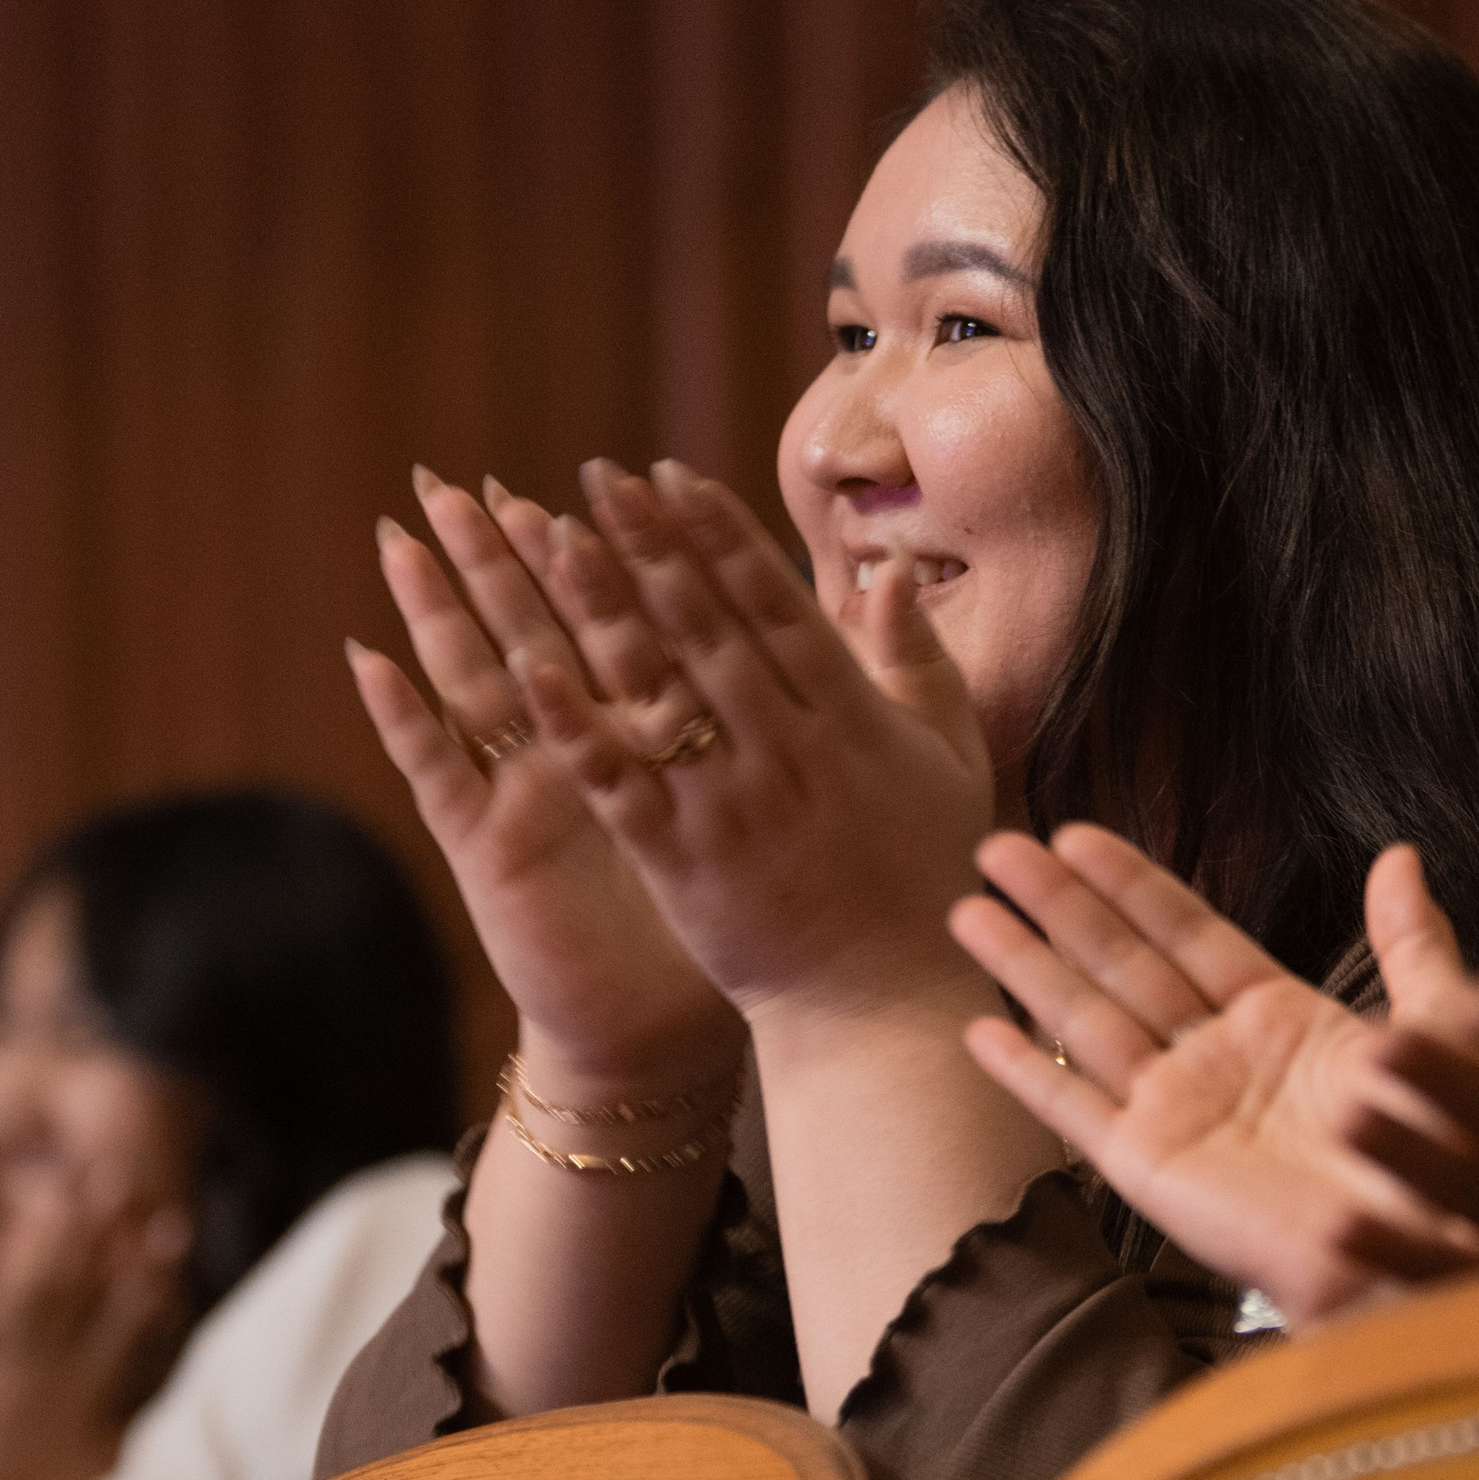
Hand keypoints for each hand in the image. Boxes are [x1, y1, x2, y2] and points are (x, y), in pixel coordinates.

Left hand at [0, 1191, 195, 1479]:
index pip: (128, 1316)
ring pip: (22, 1285)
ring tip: (57, 1189)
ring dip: (40, 1236)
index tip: (172, 1225)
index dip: (152, 1269)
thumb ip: (135, 1434)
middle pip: (77, 1283)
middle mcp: (42, 1364)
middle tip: (115, 1176)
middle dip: (99, 1227)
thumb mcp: (99, 1475)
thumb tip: (182, 1415)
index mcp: (86, 1388)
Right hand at [347, 468, 740, 1102]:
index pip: (628, 623)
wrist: (665, 1035)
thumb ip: (798, 728)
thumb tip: (850, 658)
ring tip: (400, 536)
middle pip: (533, 632)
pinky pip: (438, 774)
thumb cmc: (727, 924)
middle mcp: (577, 753)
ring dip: (435, 610)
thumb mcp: (768, 816)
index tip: (599, 481)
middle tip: (458, 479)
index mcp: (649, 734)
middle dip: (499, 558)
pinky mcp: (489, 848)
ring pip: (473, 681)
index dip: (613, 554)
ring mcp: (524, 795)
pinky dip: (402, 718)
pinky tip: (368, 657)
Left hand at [510, 460, 998, 1021]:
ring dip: (603, 610)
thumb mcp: (949, 757)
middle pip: (708, 630)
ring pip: (659, 691)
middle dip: (649, 547)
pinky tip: (529, 668)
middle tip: (597, 478)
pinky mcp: (684, 863)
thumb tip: (890, 571)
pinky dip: (576, 724)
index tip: (670, 476)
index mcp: (854, 720)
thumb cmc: (922, 874)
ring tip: (551, 540)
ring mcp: (733, 806)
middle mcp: (789, 750)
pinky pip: (621, 781)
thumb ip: (918, 661)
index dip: (719, 536)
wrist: (883, 1003)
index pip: (776, 606)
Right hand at [948, 828, 1478, 1324]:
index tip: (1076, 833)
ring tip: (967, 909)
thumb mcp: (1447, 1026)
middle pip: (1120, 963)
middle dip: (1059, 905)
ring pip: (1084, 1019)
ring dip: (1026, 964)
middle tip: (997, 847)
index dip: (1130, 883)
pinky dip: (1027, 1073)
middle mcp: (1218, 1060)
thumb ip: (1413, 945)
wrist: (1433, 1249)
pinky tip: (979, 1031)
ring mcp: (1179, 1113)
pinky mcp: (1153, 1168)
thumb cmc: (1453, 1150)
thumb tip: (1401, 857)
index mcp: (1282, 1022)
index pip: (1187, 933)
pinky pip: (1077, 1109)